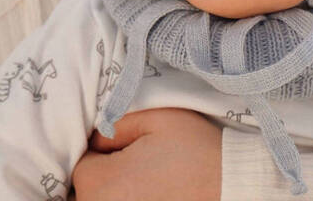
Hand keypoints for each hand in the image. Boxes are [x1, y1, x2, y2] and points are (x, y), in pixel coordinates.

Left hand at [71, 107, 221, 200]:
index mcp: (102, 183)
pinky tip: (150, 193)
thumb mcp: (157, 119)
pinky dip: (129, 199)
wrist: (230, 184)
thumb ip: (116, 123)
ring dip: (115, 192)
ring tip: (146, 183)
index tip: (130, 148)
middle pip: (87, 189)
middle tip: (140, 166)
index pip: (82, 164)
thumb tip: (96, 137)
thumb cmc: (194, 151)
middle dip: (105, 175)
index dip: (106, 151)